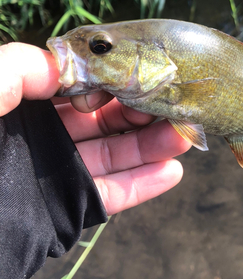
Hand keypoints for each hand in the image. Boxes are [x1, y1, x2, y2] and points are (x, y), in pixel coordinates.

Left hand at [0, 43, 190, 213]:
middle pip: (103, 122)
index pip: (79, 89)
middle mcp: (44, 137)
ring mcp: (55, 175)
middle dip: (141, 112)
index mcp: (25, 106)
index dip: (113, 81)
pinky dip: (140, 186)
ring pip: (112, 157)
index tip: (144, 73)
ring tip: (184, 136)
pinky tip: (171, 172)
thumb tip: (72, 68)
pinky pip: (108, 197)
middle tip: (175, 104)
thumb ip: (22, 66)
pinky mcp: (64, 211)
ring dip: (151, 147)